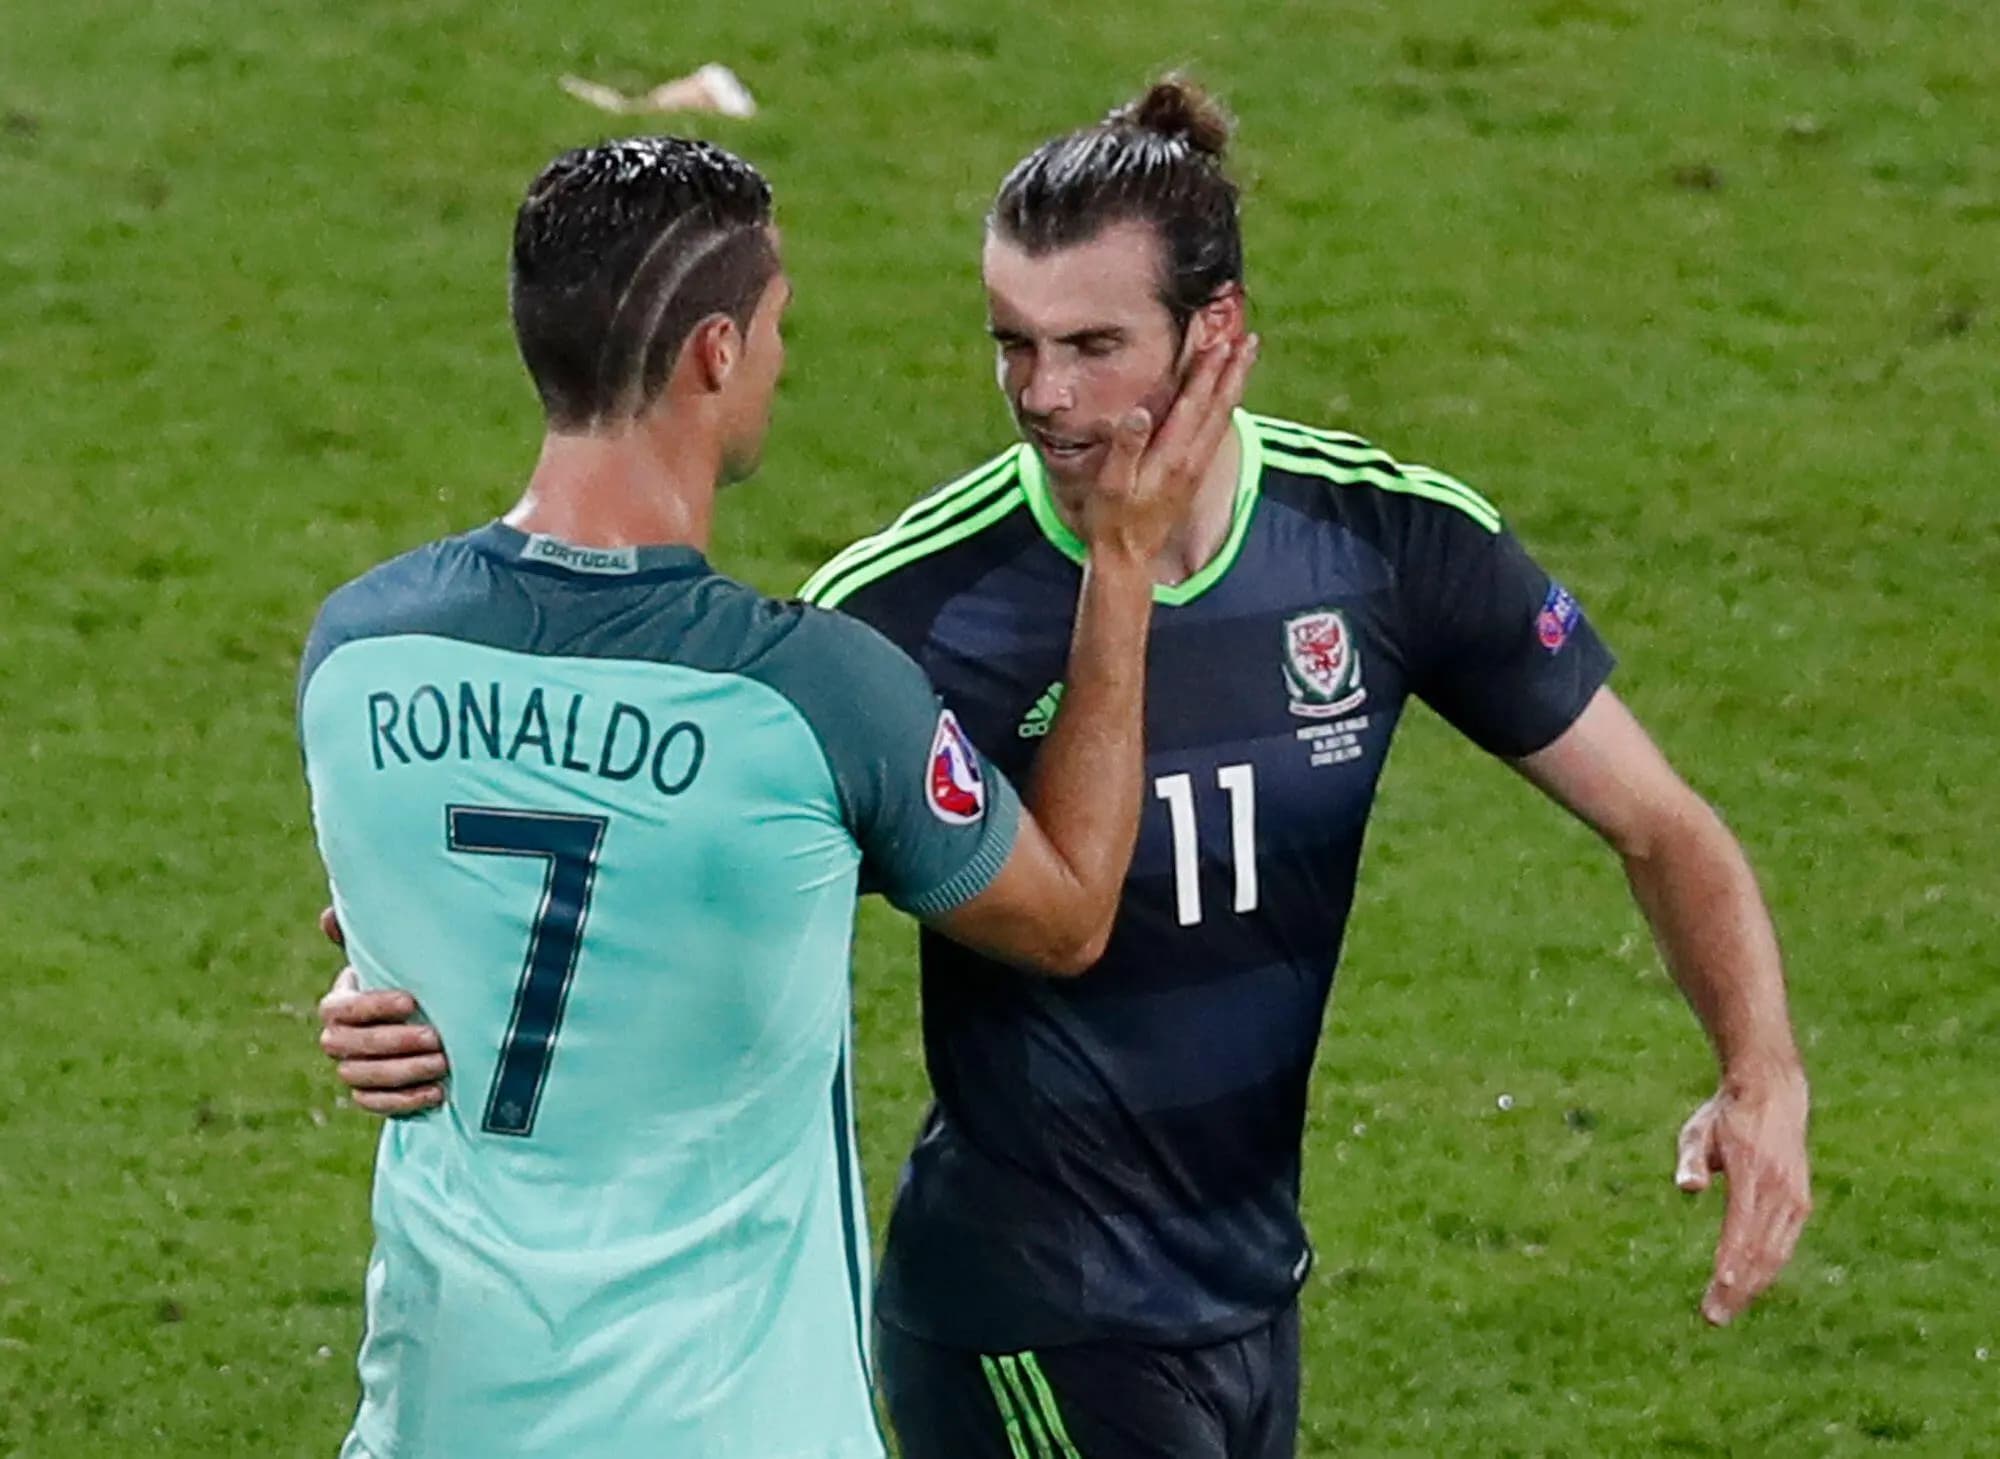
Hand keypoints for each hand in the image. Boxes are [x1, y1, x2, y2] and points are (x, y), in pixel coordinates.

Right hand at [316, 907, 448, 1115]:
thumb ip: (365, 937)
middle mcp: (336, 1039)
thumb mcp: (392, 959)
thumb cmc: (408, 983)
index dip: (373, 1006)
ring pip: (361, 1077)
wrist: (423, 1021)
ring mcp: (350, 1069)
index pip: (340, 1009)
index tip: (412, 1001)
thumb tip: (329, 915)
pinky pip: (374, 1104)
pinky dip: (404, 1101)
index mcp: (338, 1004)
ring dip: (403, 1072)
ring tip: (444, 1063)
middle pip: (348, 1046)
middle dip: (394, 1042)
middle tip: (436, 1037)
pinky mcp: (368, 1095)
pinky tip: (436, 1092)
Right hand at [1083, 333, 1258, 561]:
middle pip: (1219, 407)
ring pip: (1223, 418)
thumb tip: (1141, 412)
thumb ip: (1126, 447)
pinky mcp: (1194, 474)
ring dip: (1235, 385)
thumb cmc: (1112, 521)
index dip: (1206, 371)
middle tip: (1249, 340)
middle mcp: (1191, 459)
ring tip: (1245, 358)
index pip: (1193, 405)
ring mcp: (1196, 467)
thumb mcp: (1111, 484)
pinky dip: (1227, 407)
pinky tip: (1229, 396)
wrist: (1128, 558)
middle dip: (1233, 371)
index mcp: (1171, 457)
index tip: (1217, 341)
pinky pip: (1218, 432)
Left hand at [1675, 1069, 1811, 1324]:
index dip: (1730, 1262)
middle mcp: (1780, 1189)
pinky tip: (1748, 1287)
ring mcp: (1795, 1197)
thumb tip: (1687, 1188)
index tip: (1718, 1290)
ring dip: (1752, 1286)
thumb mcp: (1697, 1130)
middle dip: (1738, 1288)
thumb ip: (1690, 1160)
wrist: (1773, 1093)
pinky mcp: (1801, 1202)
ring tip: (1725, 1310)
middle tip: (1712, 1318)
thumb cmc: (1725, 1115)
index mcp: (1753, 1172)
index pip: (1742, 1227)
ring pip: (1775, 1253)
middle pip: (1760, 1250)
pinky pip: (1784, 1244)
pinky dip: (1767, 1268)